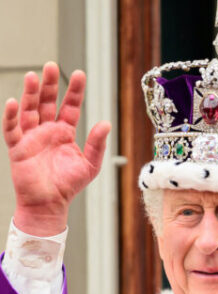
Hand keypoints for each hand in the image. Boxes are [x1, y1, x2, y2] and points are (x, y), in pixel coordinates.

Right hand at [3, 62, 110, 235]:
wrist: (50, 204)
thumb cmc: (69, 185)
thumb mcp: (90, 165)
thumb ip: (97, 144)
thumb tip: (106, 123)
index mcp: (64, 132)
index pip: (69, 106)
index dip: (74, 91)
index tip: (79, 74)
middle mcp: (47, 130)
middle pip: (47, 102)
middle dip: (49, 84)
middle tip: (50, 65)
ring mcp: (31, 137)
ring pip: (29, 110)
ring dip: (29, 93)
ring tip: (32, 76)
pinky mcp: (18, 148)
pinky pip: (12, 129)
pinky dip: (12, 116)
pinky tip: (14, 102)